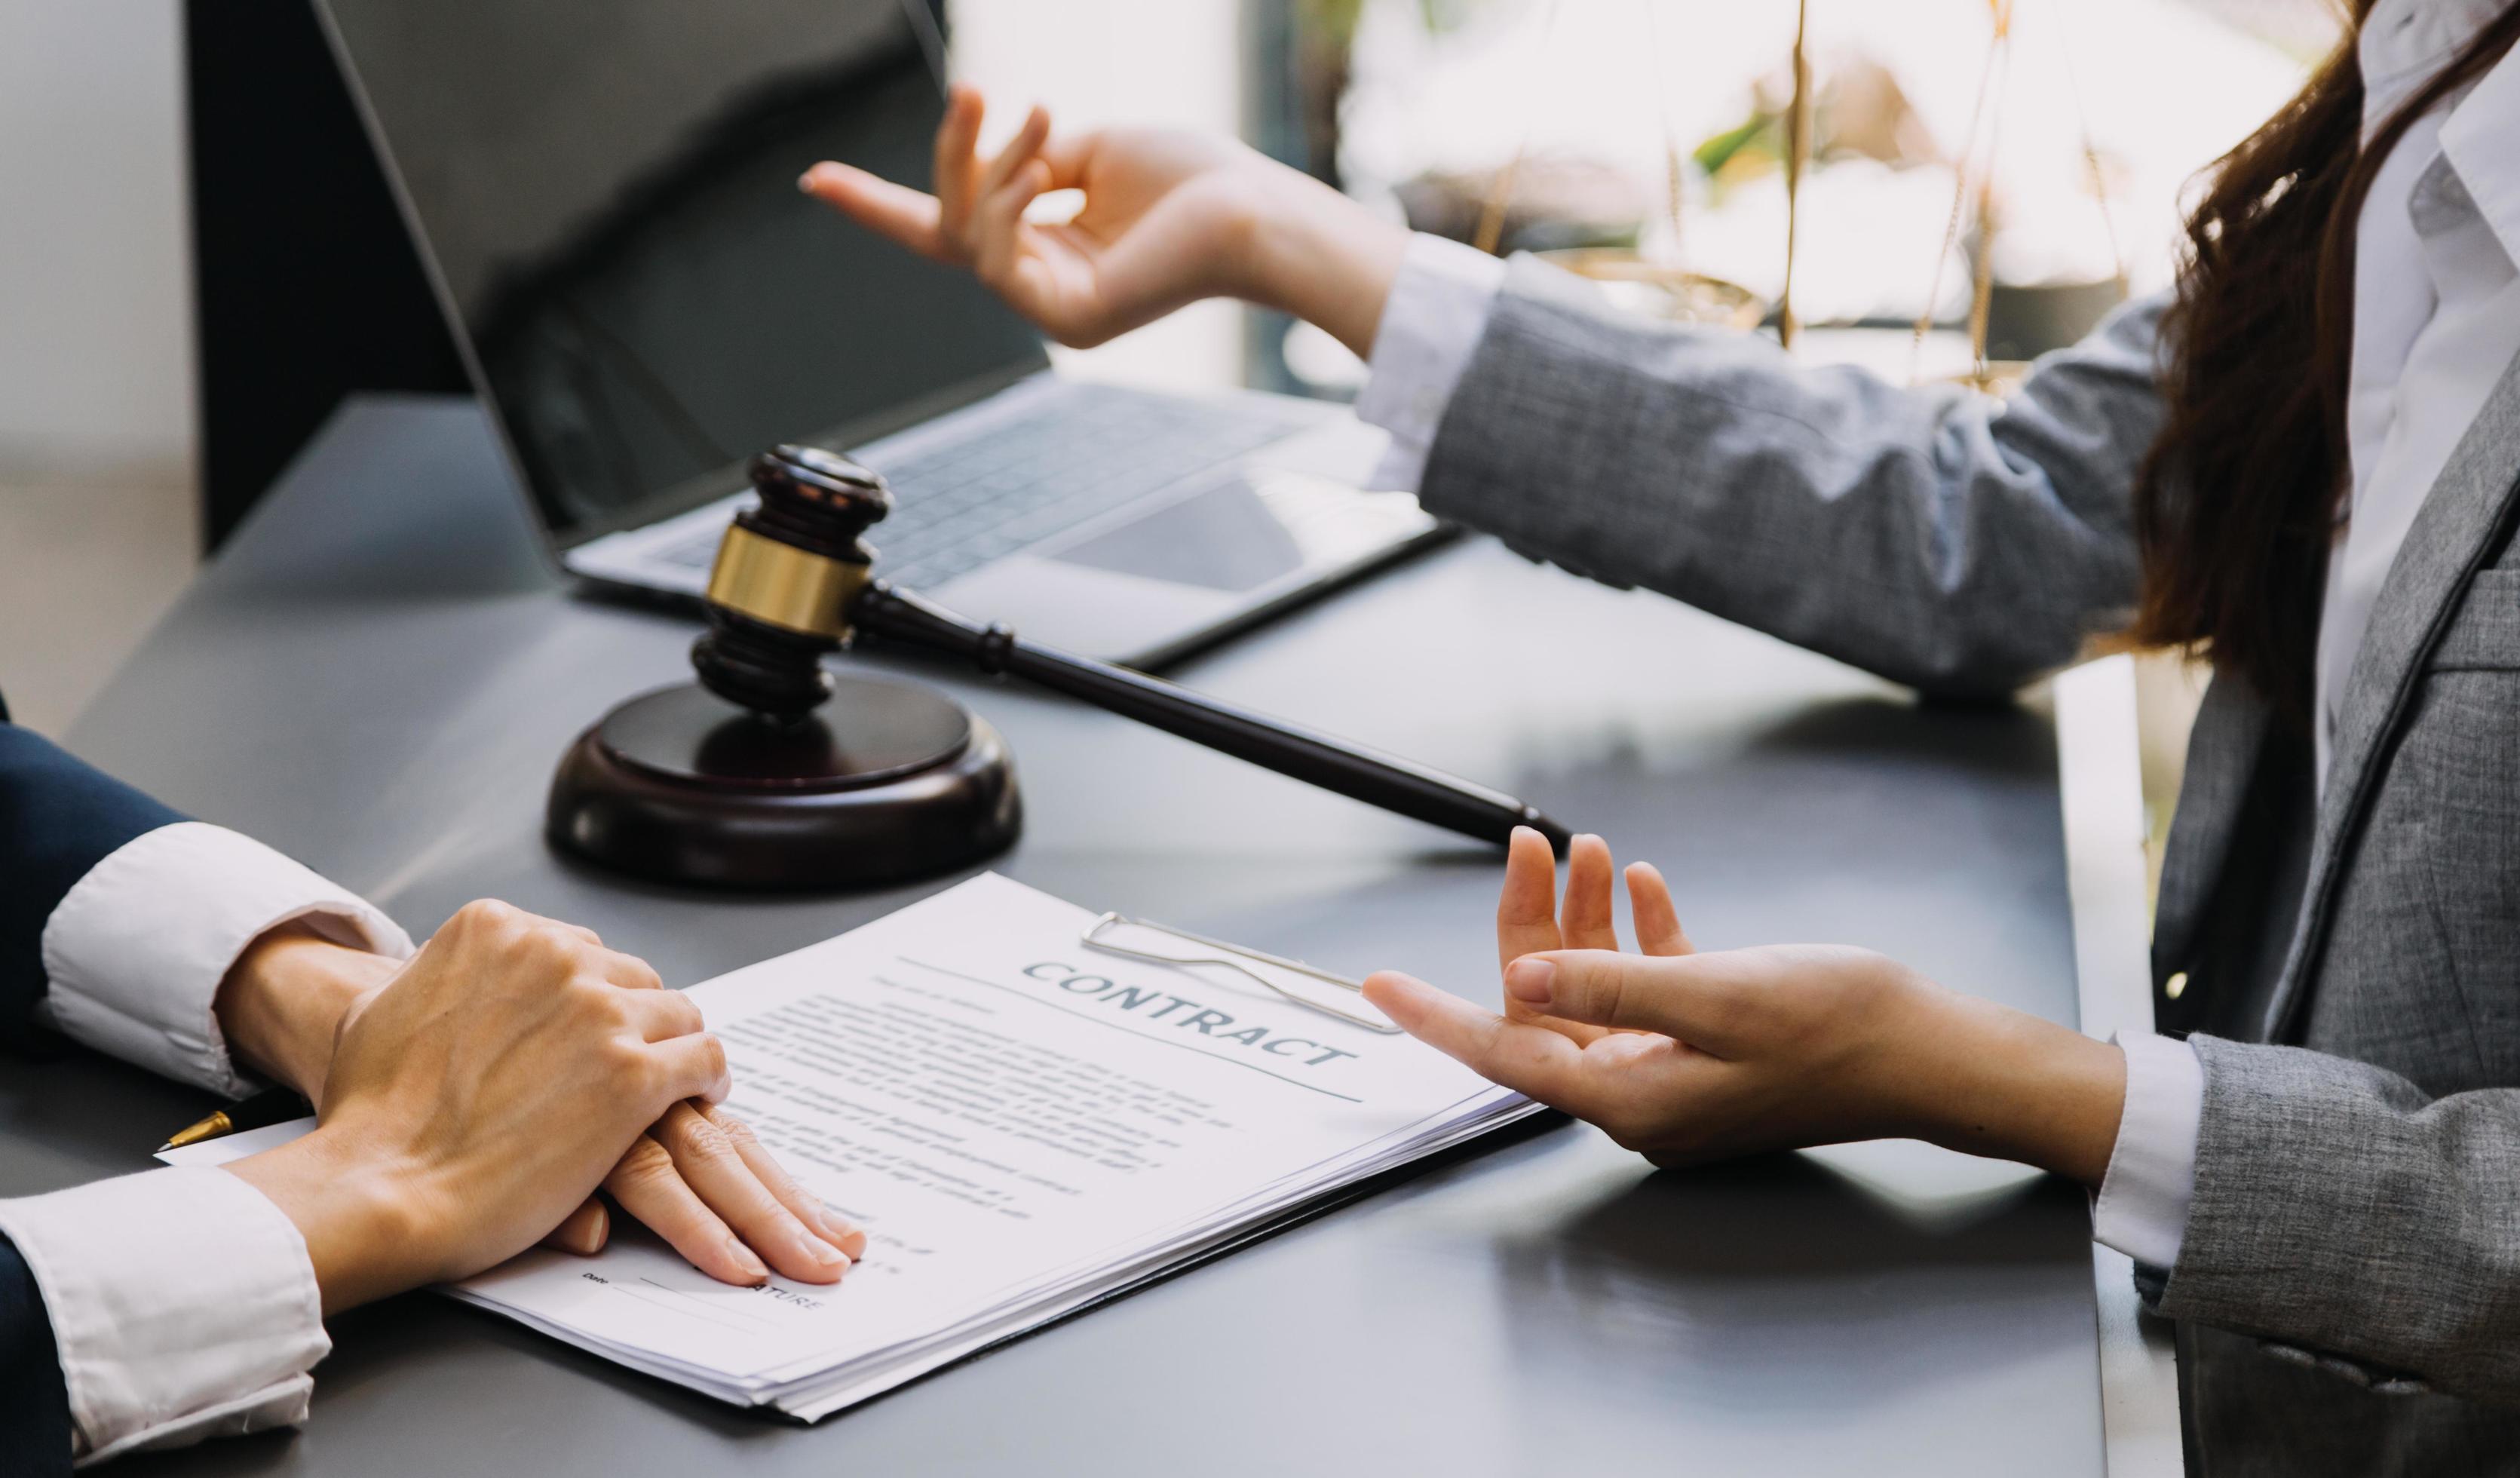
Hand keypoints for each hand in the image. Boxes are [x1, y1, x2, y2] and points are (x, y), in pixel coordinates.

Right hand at [219, 913, 864, 1287]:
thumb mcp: (391, 1011)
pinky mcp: (635, 1074)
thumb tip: (475, 990)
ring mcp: (599, 1012)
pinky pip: (703, 1059)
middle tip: (632, 1064)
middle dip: (634, 1023)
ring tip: (677, 1086)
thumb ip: (451, 982)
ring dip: (673, 1052)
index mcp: (496, 927)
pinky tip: (698, 1100)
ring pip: (676, 1014)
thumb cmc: (372, 1117)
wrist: (382, 1186)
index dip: (589, 998)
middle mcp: (555, 955)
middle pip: (632, 979)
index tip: (592, 1030)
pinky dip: (707, 1080)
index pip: (577, 951)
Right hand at [800, 86, 1408, 355]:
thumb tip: (990, 153)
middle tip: (970, 92)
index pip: (950, 224)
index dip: (881, 204)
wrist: (1252, 210)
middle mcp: (1041, 283)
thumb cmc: (1192, 177)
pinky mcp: (1065, 320)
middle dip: (950, 156)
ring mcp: (1050, 309)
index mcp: (1045, 243)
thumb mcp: (1090, 148)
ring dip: (991, 167)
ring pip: (969, 235)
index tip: (816, 178)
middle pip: (949, 223)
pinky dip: (1009, 203)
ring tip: (1034, 116)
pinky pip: (997, 256)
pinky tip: (1046, 167)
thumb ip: (1029, 156)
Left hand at [1362, 829, 2125, 1181]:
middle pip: (1549, 1006)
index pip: (1506, 1052)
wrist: (1932, 1050)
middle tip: (1527, 845)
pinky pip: (1649, 984)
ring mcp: (1676, 1068)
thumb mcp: (1717, 993)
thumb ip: (1614, 984)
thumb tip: (1526, 978)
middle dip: (1532, 923)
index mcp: (1632, 1096)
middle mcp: (1642, 1091)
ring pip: (1596, 986)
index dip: (1436, 1016)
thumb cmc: (1842, 1028)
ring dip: (1584, 917)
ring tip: (1587, 852)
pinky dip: (1639, 933)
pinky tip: (1643, 883)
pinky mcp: (1711, 1039)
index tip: (1380, 988)